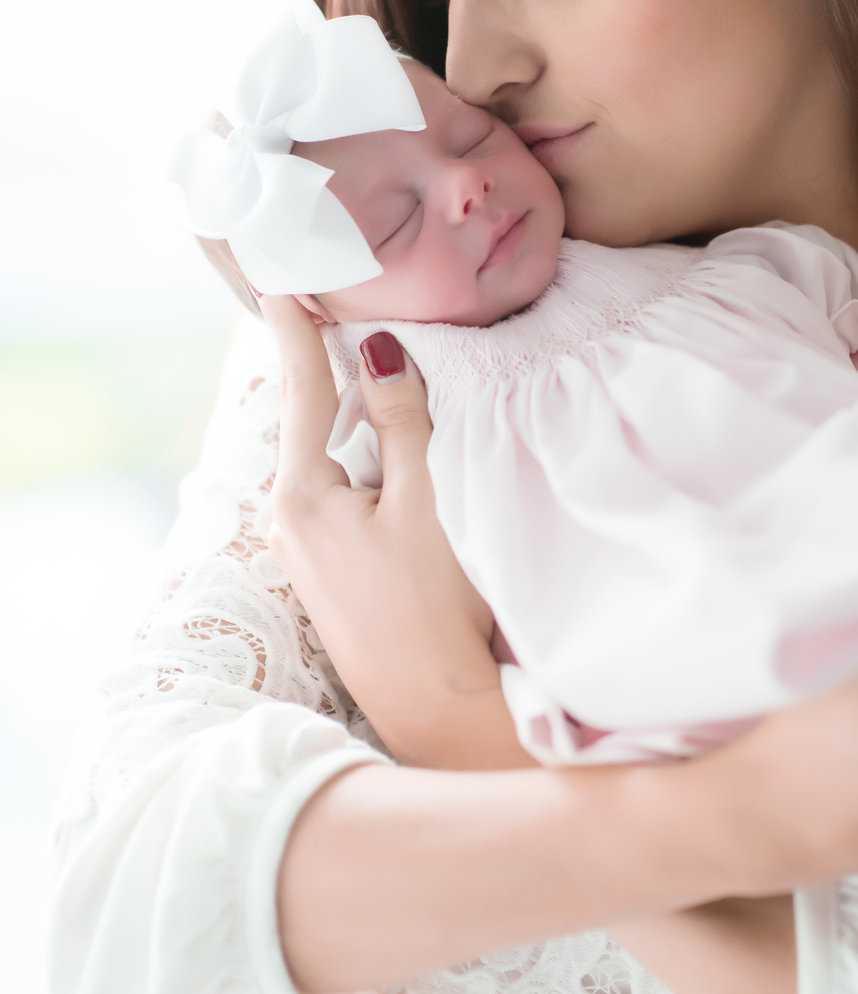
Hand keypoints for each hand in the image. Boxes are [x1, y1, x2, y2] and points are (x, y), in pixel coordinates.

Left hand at [260, 296, 529, 769]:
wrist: (438, 711)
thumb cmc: (434, 605)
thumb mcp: (426, 499)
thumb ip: (402, 421)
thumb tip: (380, 352)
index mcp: (301, 496)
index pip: (300, 391)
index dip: (298, 331)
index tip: (282, 282)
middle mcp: (288, 522)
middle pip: (312, 425)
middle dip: (330, 375)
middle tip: (340, 313)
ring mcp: (307, 554)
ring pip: (330, 462)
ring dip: (353, 423)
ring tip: (377, 374)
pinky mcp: (332, 576)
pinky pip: (342, 495)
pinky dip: (363, 464)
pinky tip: (391, 457)